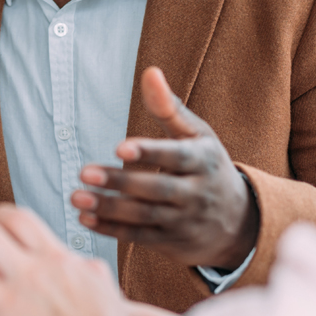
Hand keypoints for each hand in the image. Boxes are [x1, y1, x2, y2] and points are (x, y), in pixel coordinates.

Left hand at [70, 67, 259, 269]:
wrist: (237, 223)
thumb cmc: (207, 166)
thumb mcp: (197, 135)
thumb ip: (169, 107)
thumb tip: (150, 72)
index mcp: (202, 160)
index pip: (175, 156)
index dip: (149, 153)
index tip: (119, 147)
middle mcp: (196, 192)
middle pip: (156, 189)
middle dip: (120, 182)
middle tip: (85, 173)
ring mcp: (184, 221)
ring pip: (145, 216)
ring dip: (108, 208)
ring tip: (77, 196)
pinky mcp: (172, 242)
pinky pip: (140, 237)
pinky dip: (112, 230)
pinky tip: (86, 218)